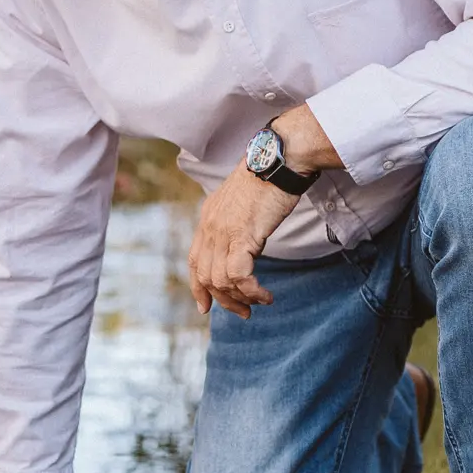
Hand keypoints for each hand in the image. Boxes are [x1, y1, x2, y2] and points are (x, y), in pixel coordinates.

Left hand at [188, 164, 295, 317]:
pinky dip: (252, 291)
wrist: (278, 160)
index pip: (194, 260)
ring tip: (259, 302)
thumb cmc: (268, 178)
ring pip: (221, 280)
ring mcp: (224, 232)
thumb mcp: (242, 202)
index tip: (206, 305)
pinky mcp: (242, 236)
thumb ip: (235, 222)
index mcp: (208, 219)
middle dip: (224, 300)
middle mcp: (210, 227)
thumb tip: (243, 241)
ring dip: (240, 298)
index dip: (198, 286)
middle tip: (244, 312)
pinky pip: (239, 276)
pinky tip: (265, 295)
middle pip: (206, 276)